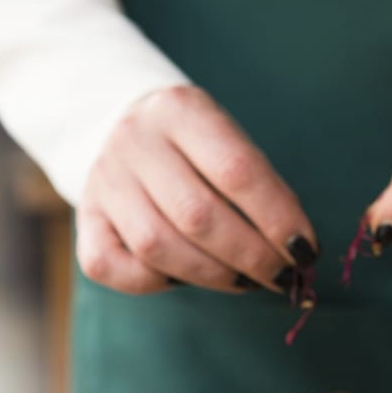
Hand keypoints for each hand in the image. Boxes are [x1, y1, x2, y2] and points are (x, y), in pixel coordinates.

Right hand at [76, 85, 318, 293]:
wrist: (116, 124)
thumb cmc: (193, 146)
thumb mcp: (226, 140)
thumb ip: (260, 188)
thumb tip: (298, 252)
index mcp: (181, 110)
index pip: (238, 171)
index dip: (278, 219)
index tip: (307, 251)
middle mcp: (135, 141)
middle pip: (197, 215)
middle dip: (251, 257)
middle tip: (282, 277)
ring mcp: (104, 180)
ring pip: (158, 247)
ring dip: (212, 276)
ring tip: (244, 281)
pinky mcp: (85, 217)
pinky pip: (114, 267)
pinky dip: (154, 283)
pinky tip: (184, 275)